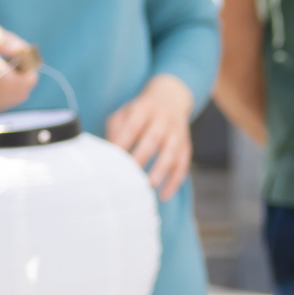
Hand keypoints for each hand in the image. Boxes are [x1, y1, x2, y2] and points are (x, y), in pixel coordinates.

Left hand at [105, 73, 195, 199]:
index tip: (111, 162)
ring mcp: (177, 131)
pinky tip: (164, 195)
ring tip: (149, 185)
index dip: (122, 144)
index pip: (132, 127)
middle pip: (153, 138)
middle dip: (141, 158)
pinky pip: (183, 164)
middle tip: (129, 176)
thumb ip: (115, 131)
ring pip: (172, 152)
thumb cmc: (140, 112)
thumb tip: (107, 156)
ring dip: (161, 170)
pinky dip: (174, 181)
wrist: (170, 99)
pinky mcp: (186, 144)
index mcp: (144, 108)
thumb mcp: (124, 113)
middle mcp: (163, 118)